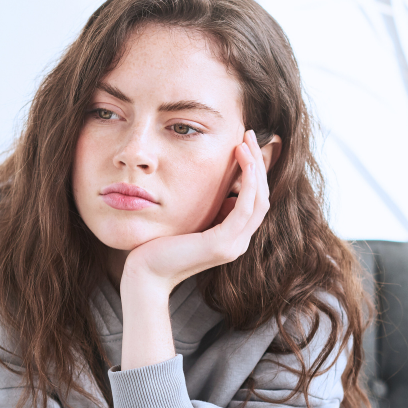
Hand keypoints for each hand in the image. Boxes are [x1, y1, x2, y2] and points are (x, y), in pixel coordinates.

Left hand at [121, 129, 269, 294]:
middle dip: (259, 163)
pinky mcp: (222, 244)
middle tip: (251, 134)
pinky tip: (244, 161)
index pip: (255, 200)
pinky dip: (249, 182)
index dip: (255, 171)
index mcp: (233, 237)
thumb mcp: (191, 220)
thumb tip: (223, 190)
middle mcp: (239, 243)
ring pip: (259, 200)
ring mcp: (233, 245)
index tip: (245, 143)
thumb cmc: (160, 246)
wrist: (145, 274)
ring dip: (256, 167)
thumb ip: (210, 209)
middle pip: (262, 197)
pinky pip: (245, 208)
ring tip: (246, 141)